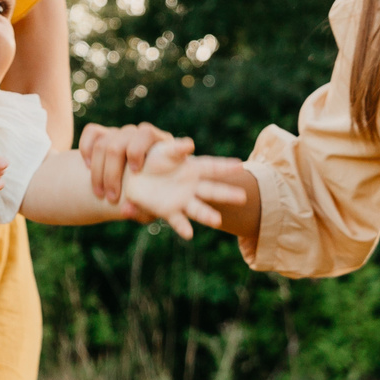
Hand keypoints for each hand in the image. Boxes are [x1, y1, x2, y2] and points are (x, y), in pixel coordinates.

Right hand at [78, 122, 176, 205]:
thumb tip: (124, 210)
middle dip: (112, 173)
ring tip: (99, 194)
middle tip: (112, 198)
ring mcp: (121, 134)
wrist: (133, 193)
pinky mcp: (104, 135)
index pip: (147, 134)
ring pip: (103, 142)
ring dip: (98, 171)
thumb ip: (142, 209)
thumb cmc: (148, 199)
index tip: (135, 171)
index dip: (137, 151)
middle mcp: (139, 136)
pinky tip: (87, 167)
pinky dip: (86, 149)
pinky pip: (92, 132)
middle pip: (120, 143)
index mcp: (159, 146)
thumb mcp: (150, 207)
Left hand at [117, 139, 249, 238]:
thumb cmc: (154, 159)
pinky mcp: (169, 211)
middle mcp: (193, 187)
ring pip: (198, 209)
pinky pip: (178, 220)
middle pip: (212, 191)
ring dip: (208, 215)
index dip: (226, 166)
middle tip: (243, 197)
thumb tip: (190, 144)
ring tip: (217, 221)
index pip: (213, 167)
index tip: (240, 165)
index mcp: (194, 169)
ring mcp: (182, 201)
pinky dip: (183, 227)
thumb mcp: (165, 150)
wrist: (136, 176)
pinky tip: (189, 234)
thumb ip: (177, 148)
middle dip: (227, 194)